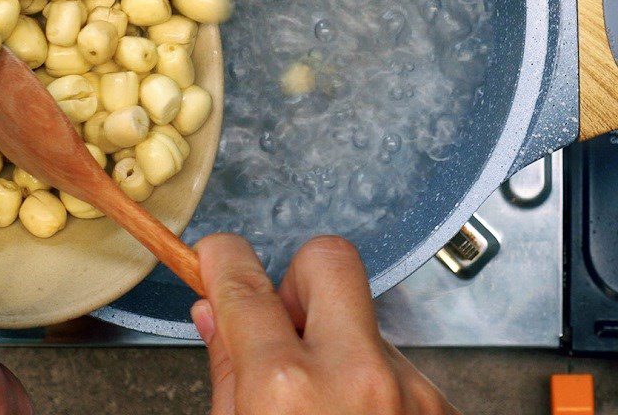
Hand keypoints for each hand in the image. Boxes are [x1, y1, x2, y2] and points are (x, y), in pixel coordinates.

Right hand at [193, 233, 459, 414]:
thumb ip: (228, 375)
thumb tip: (216, 315)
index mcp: (289, 390)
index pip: (243, 281)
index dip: (221, 258)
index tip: (217, 256)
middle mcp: (358, 377)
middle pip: (329, 257)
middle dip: (299, 275)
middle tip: (287, 321)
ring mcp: (409, 390)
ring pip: (365, 319)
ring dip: (339, 343)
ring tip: (326, 402)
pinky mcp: (440, 406)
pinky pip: (395, 363)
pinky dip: (371, 382)